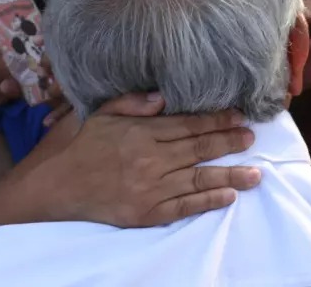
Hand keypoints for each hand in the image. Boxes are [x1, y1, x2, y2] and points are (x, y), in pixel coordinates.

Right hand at [45, 93, 261, 226]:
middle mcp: (150, 159)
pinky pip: (184, 207)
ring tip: (256, 173)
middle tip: (252, 137)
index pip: (188, 124)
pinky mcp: (146, 213)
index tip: (238, 115)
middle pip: (199, 148)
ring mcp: (150, 188)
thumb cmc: (78, 148)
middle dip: (230, 141)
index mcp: (141, 132)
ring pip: (199, 179)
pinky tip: (228, 196)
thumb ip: (132, 103)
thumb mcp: (100, 114)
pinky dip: (209, 202)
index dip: (216, 119)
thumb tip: (163, 97)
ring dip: (230, 174)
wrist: (55, 189)